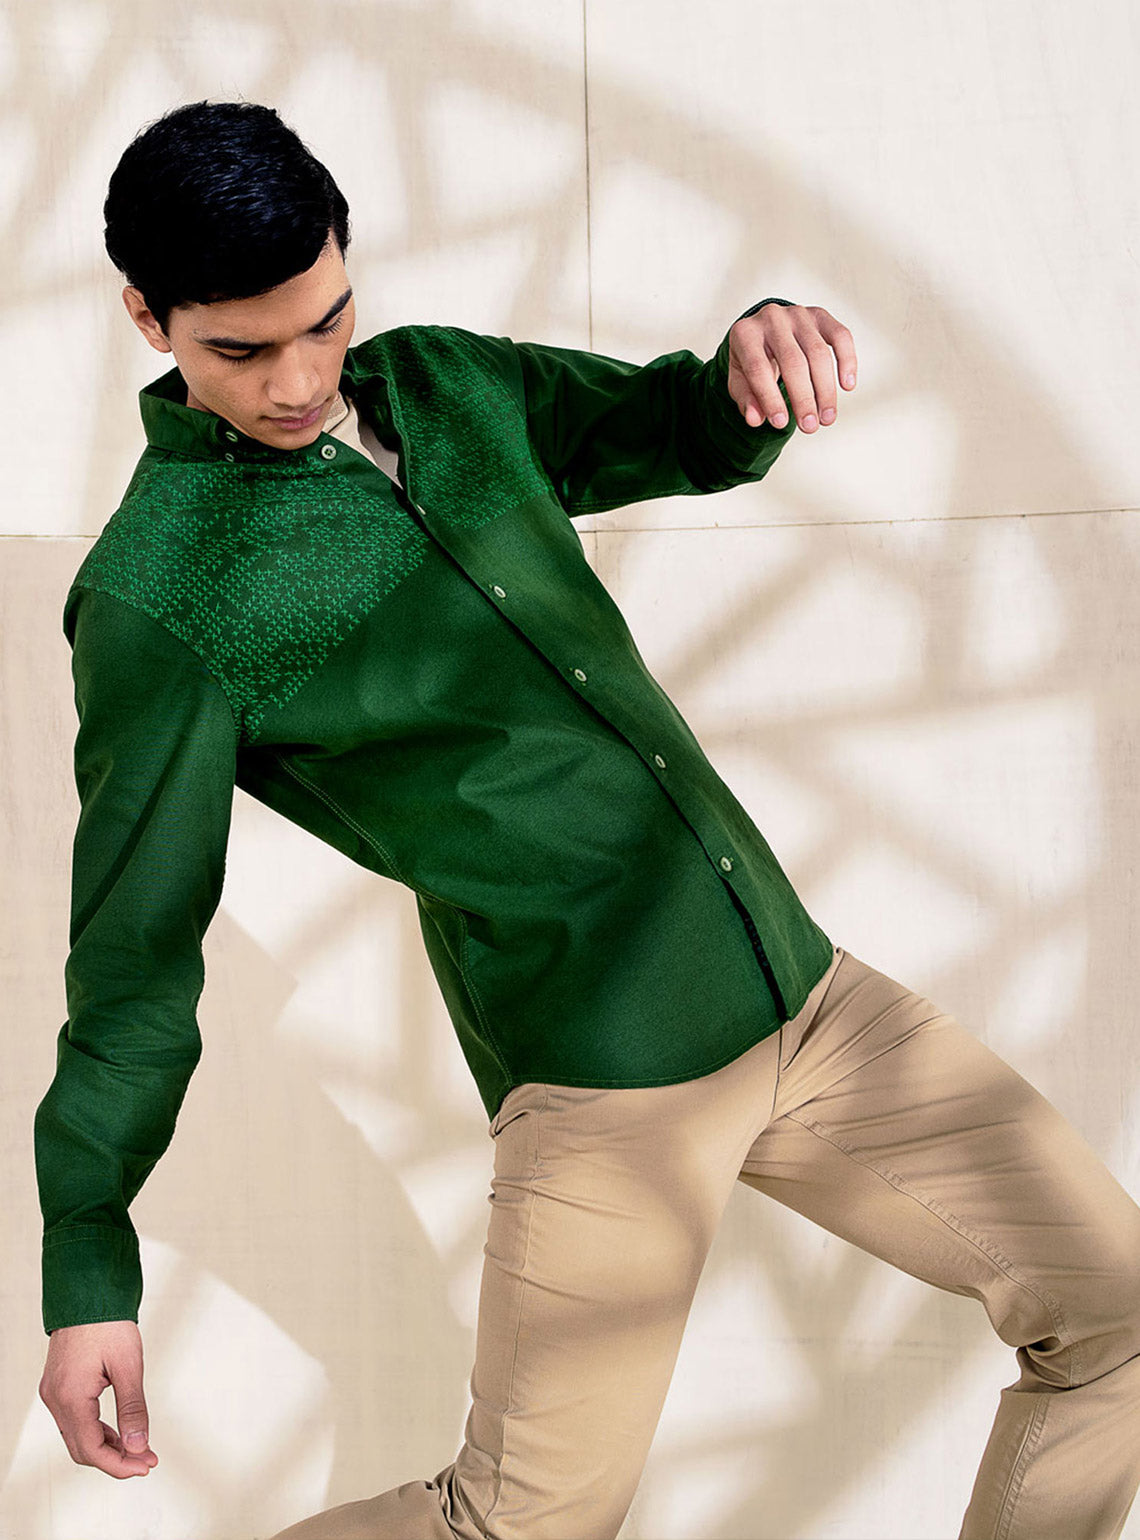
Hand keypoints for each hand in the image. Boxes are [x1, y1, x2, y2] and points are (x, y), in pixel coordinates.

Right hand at [39, 1319, 158, 1478]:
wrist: (87, 1291)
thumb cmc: (108, 1323)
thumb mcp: (128, 1365)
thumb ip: (132, 1408)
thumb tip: (138, 1445)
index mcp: (70, 1397)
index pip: (91, 1450)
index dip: (119, 1464)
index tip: (146, 1466)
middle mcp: (55, 1399)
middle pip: (81, 1448)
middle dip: (115, 1459)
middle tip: (147, 1460)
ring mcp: (53, 1392)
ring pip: (77, 1436)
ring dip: (107, 1446)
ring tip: (139, 1448)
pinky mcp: (58, 1385)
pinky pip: (75, 1420)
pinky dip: (96, 1430)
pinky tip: (119, 1432)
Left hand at [727, 303, 856, 432]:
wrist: (763, 329)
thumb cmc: (751, 359)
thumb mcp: (739, 380)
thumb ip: (746, 400)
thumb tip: (756, 420)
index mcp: (745, 334)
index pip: (758, 368)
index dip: (770, 398)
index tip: (781, 424)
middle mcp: (772, 318)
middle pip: (793, 362)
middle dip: (803, 398)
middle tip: (810, 427)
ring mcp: (798, 314)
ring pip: (818, 353)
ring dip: (826, 390)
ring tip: (826, 418)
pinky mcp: (820, 316)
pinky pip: (840, 336)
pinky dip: (847, 361)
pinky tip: (848, 386)